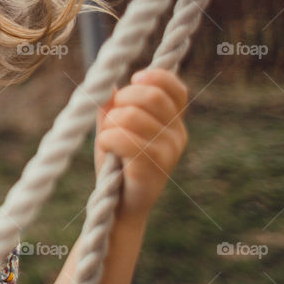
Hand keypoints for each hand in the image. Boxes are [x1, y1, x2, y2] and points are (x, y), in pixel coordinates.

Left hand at [94, 68, 188, 222]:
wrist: (119, 205)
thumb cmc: (117, 161)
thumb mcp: (115, 126)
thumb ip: (114, 103)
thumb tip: (110, 85)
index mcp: (174, 122)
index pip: (176, 88)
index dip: (154, 77)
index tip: (133, 78)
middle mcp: (178, 134)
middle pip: (150, 96)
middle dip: (122, 99)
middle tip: (112, 117)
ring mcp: (169, 151)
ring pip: (131, 115)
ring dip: (109, 124)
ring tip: (109, 140)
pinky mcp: (153, 166)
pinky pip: (121, 138)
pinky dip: (106, 140)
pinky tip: (108, 151)